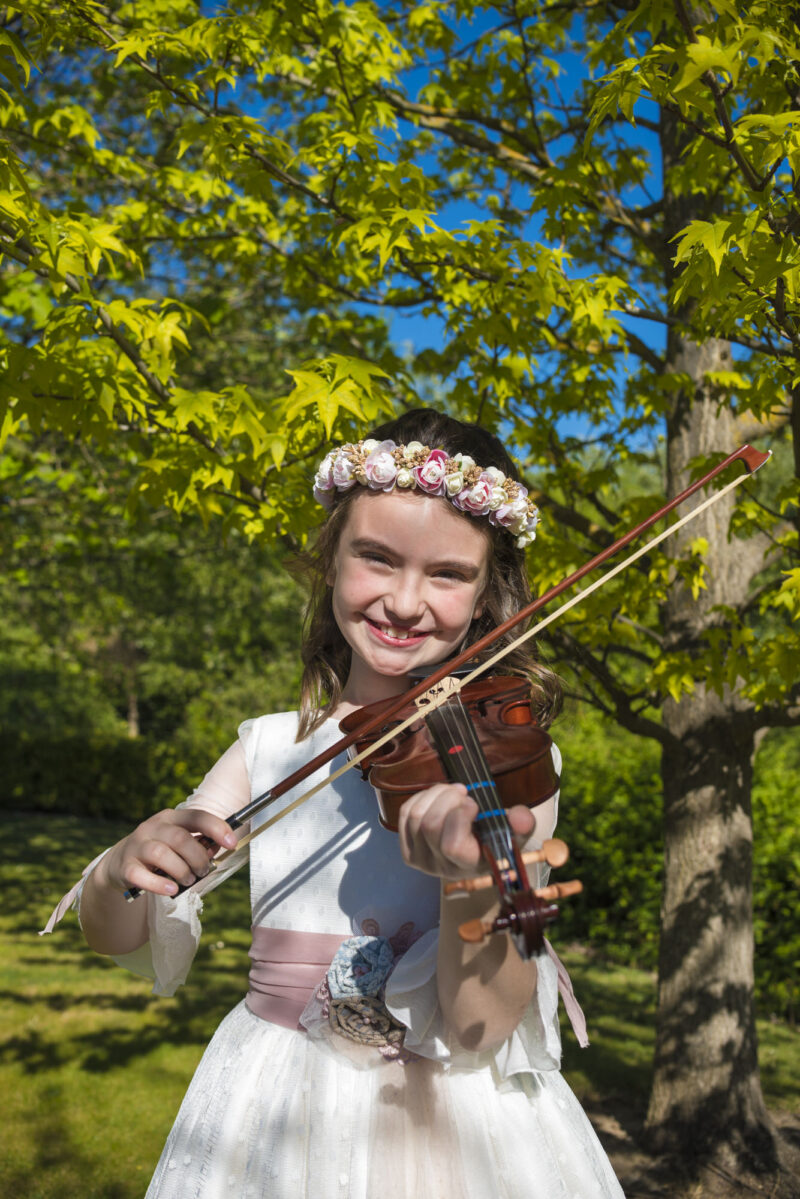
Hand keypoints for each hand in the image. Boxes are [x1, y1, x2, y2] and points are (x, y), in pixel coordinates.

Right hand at [101, 809, 238, 897]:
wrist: (120, 862)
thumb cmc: (159, 852)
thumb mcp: (177, 842)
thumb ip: (198, 844)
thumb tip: (217, 849)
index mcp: (171, 818)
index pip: (196, 817)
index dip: (216, 828)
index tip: (232, 842)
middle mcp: (153, 827)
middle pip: (180, 838)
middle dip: (198, 857)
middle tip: (204, 871)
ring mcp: (137, 846)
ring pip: (161, 854)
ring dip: (181, 870)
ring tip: (189, 880)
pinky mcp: (126, 866)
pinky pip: (141, 875)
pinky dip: (159, 884)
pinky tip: (172, 889)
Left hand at [397, 783, 534, 880]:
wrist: (478, 848)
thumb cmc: (496, 839)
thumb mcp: (514, 832)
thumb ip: (521, 824)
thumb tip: (521, 817)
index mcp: (469, 866)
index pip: (452, 846)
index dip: (459, 817)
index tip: (474, 804)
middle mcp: (441, 868)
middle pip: (430, 826)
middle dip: (447, 799)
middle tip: (463, 792)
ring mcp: (421, 861)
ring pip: (416, 817)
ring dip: (435, 794)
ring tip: (454, 791)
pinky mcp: (408, 850)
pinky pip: (405, 815)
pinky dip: (421, 798)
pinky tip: (438, 797)